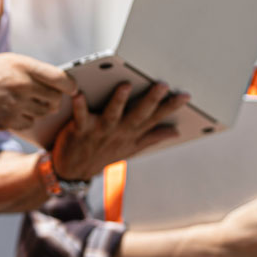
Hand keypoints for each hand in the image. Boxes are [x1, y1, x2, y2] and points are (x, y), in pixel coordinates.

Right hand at [0, 53, 77, 129]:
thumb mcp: (8, 62)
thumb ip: (32, 71)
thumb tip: (58, 84)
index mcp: (22, 66)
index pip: (60, 79)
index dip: (71, 86)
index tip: (73, 88)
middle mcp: (21, 85)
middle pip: (55, 100)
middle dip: (55, 100)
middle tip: (48, 97)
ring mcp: (14, 105)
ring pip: (43, 113)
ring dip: (40, 110)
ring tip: (28, 102)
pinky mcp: (7, 122)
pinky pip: (29, 124)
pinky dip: (26, 120)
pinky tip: (15, 111)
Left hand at [52, 83, 188, 179]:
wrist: (72, 172)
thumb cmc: (102, 154)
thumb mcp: (131, 148)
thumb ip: (152, 137)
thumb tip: (175, 132)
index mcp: (132, 134)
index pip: (156, 119)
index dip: (171, 108)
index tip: (185, 95)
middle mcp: (119, 132)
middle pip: (138, 115)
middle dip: (151, 100)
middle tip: (163, 85)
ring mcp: (100, 131)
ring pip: (112, 114)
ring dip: (118, 101)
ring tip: (125, 85)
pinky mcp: (80, 130)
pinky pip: (80, 117)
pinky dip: (79, 106)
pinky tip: (79, 93)